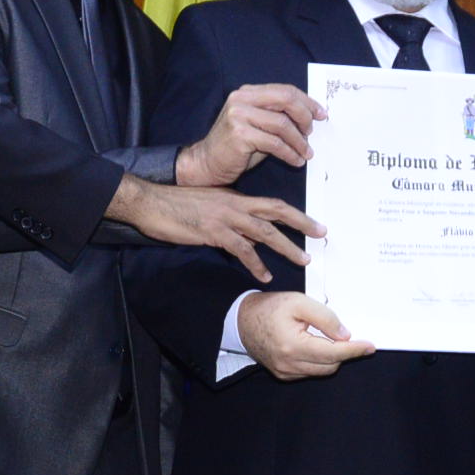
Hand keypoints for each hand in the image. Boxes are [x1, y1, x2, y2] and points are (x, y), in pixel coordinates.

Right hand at [108, 174, 319, 281]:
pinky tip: (265, 276)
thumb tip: (252, 235)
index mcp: (235, 198)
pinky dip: (255, 263)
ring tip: (303, 259)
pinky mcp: (213, 232)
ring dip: (286, 246)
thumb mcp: (210, 207)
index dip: (296, 214)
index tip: (315, 224)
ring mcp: (225, 218)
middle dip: (302, 223)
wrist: (152, 202)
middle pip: (277, 212)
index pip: (273, 204)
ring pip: (264, 231)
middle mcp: (235, 205)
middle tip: (322, 235)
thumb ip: (232, 218)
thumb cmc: (177, 206)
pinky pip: (241, 249)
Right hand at [175, 83, 322, 185]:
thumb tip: (309, 118)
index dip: (306, 101)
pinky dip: (290, 153)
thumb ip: (277, 116)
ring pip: (282, 124)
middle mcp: (241, 99)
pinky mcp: (239, 135)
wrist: (208, 163)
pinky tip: (296, 161)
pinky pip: (274, 143)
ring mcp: (238, 116)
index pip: (284, 90)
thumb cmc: (236, 147)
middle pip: (285, 100)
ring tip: (307, 152)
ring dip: (299, 141)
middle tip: (313, 132)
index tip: (321, 114)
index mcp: (248, 93)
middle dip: (305, 116)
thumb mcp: (258, 125)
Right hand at [237, 291, 374, 378]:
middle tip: (345, 335)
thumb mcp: (298, 302)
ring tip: (325, 337)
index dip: (354, 350)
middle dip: (343, 352)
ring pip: (322, 370)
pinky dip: (318, 361)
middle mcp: (289, 364)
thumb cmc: (270, 308)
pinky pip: (310, 372)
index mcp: (293, 346)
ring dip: (331, 357)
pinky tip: (312, 345)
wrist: (242, 321)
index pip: (333, 353)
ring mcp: (286, 372)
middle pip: (331, 365)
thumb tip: (345, 335)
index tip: (369, 346)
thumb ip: (324, 317)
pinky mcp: (283, 375)